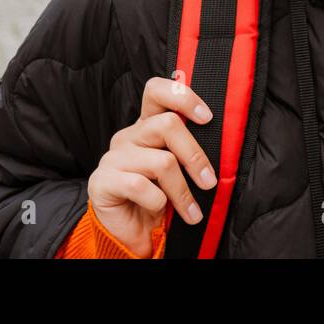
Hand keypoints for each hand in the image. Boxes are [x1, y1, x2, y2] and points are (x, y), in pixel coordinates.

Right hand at [87, 76, 217, 256]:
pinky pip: (139, 185)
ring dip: (182, 191)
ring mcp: (112, 157)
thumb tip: (221, 139)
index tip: (207, 118)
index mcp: (147, 126)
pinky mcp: (101, 181)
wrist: (133, 232)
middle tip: (209, 182)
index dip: (183, 97)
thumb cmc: (160, 196)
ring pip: (161, 161)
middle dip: (195, 156)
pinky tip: (159, 210)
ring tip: (192, 211)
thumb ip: (189, 148)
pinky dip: (157, 201)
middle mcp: (128, 136)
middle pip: (167, 125)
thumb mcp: (179, 169)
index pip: (157, 91)